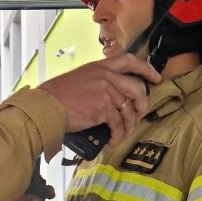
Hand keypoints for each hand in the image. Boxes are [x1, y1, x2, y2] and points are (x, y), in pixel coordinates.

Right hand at [40, 54, 161, 145]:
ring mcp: (106, 91)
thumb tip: (110, 95)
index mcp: (100, 66)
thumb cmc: (57, 96)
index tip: (154, 77)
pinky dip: (118, 135)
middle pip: (137, 88)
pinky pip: (119, 124)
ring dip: (129, 124)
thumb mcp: (80, 79)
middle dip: (142, 103)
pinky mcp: (104, 109)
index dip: (146, 69)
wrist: (46, 106)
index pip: (130, 60)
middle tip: (140, 113)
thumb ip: (97, 81)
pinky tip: (114, 140)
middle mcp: (106, 76)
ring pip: (129, 109)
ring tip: (123, 132)